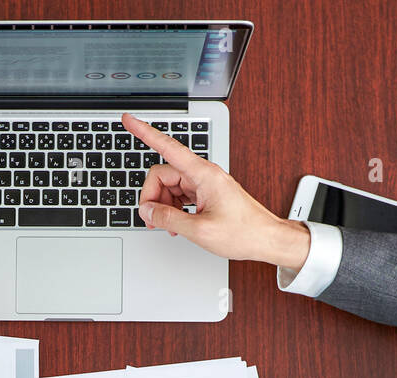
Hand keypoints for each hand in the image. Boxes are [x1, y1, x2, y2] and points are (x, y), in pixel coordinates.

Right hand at [122, 112, 309, 268]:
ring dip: (163, 206)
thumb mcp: (199, 230)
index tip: (129, 121)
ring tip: (169, 226)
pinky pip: (181, 195)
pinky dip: (174, 209)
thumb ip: (168, 219)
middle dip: (153, 197)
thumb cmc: (243, 232)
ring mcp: (205, 183)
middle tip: (153, 220)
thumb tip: (148, 212)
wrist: (266, 238)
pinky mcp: (206, 193)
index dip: (145, 133)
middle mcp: (203, 174)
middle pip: (162, 174)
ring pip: (170, 186)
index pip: (167, 147)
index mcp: (203, 174)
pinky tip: (177, 224)